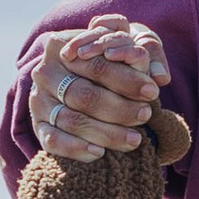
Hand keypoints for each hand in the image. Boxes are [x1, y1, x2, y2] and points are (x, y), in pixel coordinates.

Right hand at [30, 24, 180, 162]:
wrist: (77, 81)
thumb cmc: (107, 63)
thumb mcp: (123, 48)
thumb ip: (143, 52)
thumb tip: (160, 75)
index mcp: (62, 45)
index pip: (96, 64)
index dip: (126, 79)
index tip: (152, 91)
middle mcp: (45, 71)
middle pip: (84, 94)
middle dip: (119, 108)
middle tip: (145, 116)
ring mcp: (38, 100)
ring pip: (72, 120)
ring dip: (105, 133)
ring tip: (134, 140)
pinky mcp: (38, 125)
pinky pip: (53, 140)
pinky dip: (76, 148)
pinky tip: (99, 153)